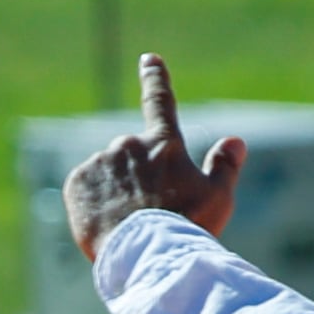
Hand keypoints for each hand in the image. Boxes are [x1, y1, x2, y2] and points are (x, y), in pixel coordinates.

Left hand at [62, 51, 246, 258]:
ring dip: (115, 195)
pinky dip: (93, 206)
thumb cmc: (188, 228)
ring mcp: (101, 162)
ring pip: (107, 177)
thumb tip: (236, 141)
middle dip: (136, 182)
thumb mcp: (217, 198)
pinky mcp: (77, 183)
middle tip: (148, 216)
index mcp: (164, 143)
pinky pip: (84, 192)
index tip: (149, 58)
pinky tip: (106, 225)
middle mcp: (129, 144)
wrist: (147, 255)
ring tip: (129, 226)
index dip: (156, 78)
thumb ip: (225, 167)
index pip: (160, 101)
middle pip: (131, 160)